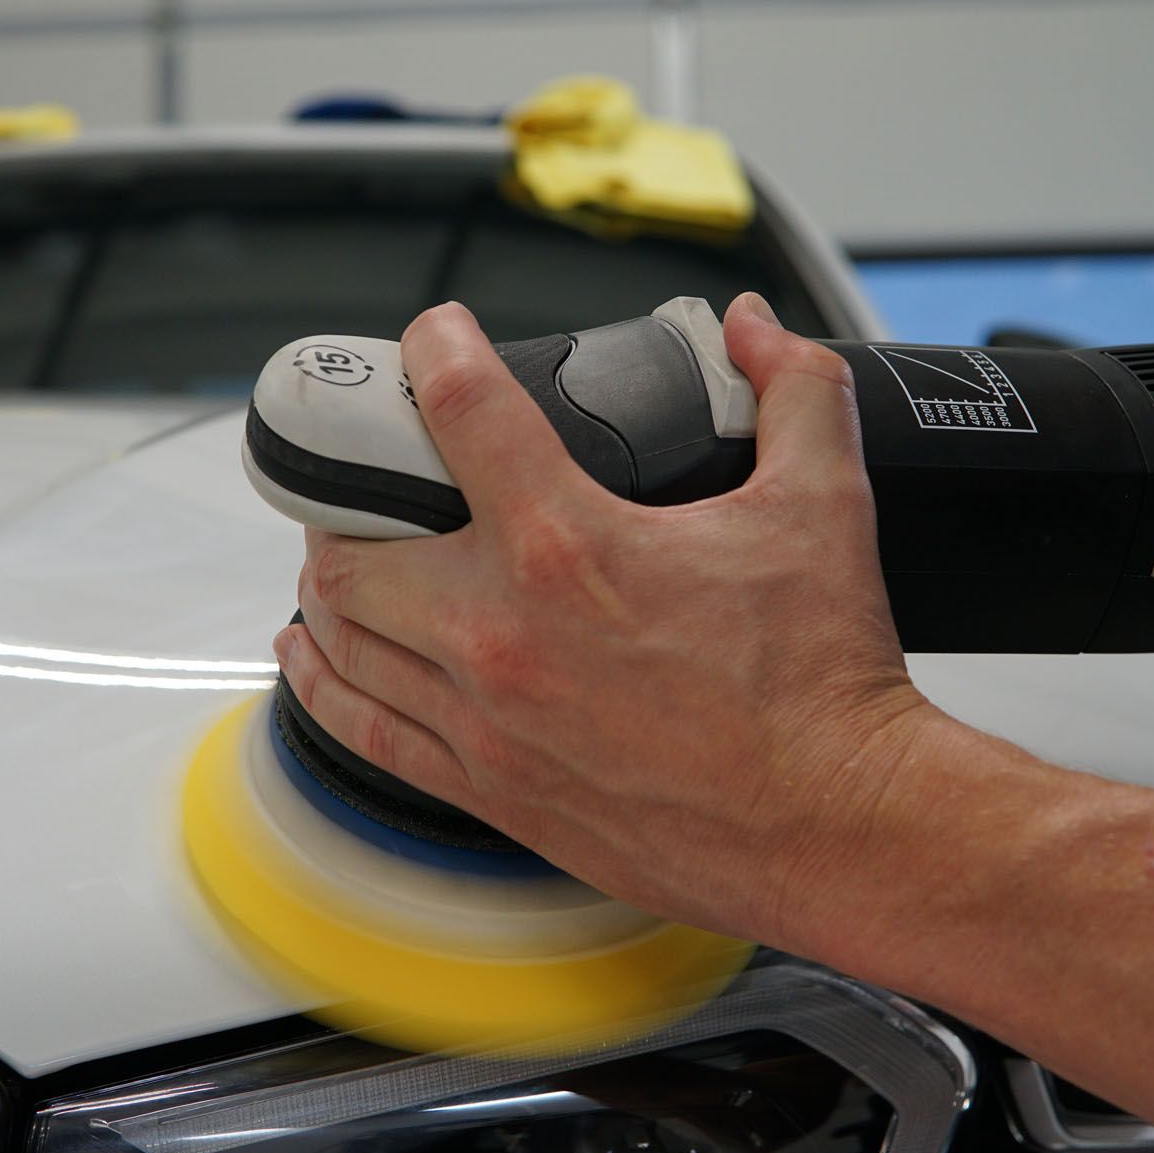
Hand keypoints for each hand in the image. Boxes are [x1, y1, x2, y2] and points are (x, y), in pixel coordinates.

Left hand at [274, 294, 937, 963]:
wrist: (835, 824)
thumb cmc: (822, 683)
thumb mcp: (823, 504)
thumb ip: (791, 390)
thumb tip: (755, 328)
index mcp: (569, 545)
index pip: (461, 409)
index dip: (435, 347)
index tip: (434, 337)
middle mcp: (502, 633)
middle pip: (350, 544)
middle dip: (350, 497)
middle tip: (376, 478)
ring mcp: (484, 721)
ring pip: (341, 636)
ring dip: (329, 586)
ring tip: (344, 557)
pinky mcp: (490, 791)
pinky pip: (362, 730)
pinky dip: (325, 683)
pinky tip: (317, 656)